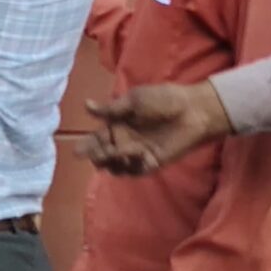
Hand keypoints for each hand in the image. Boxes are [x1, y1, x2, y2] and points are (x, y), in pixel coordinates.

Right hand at [83, 82, 232, 175]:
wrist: (192, 110)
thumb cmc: (164, 100)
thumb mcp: (134, 100)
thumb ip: (111, 109)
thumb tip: (86, 105)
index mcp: (118, 126)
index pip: (96, 139)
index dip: (87, 145)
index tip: (78, 151)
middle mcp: (124, 142)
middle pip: (102, 155)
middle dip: (96, 156)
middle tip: (97, 153)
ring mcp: (137, 154)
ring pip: (114, 166)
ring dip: (110, 162)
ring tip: (114, 153)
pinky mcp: (150, 163)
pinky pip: (133, 170)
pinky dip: (128, 166)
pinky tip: (132, 154)